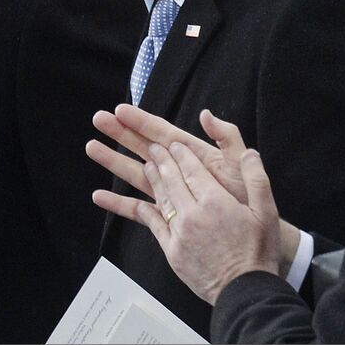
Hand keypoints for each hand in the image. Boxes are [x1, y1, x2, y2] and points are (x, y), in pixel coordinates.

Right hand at [88, 105, 250, 210]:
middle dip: (120, 133)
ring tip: (92, 147)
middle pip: (142, 148)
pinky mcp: (166, 216)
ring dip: (113, 161)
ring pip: (135, 173)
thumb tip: (206, 115)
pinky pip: (138, 209)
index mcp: (193, 154)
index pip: (162, 133)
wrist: (253, 235)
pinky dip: (118, 203)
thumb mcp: (241, 163)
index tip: (120, 110)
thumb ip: (227, 138)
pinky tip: (99, 196)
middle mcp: (177, 171)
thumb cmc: (248, 198)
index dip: (141, 121)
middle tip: (98, 119)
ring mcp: (170, 193)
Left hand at [117, 142, 279, 304]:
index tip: (173, 144)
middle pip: (171, 179)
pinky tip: (135, 200)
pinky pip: (151, 223)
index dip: (180, 154)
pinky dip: (141, 209)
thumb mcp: (266, 212)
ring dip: (151, 178)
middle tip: (152, 146)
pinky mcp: (170, 249)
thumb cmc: (257, 253)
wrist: (245, 290)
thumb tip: (250, 153)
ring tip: (146, 164)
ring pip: (160, 197)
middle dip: (161, 159)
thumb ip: (256, 178)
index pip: (192, 169)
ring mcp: (178, 232)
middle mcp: (192, 213)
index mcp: (215, 201)